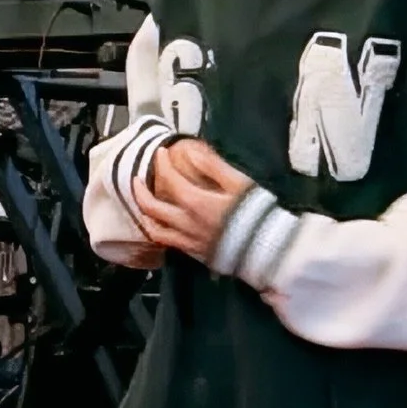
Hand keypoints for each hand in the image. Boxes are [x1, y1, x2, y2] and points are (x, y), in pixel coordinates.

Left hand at [138, 138, 252, 262]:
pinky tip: (162, 225)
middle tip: (138, 179)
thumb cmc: (257, 214)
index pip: (170, 180)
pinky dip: (159, 232)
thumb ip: (214, 166)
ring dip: (145, 215)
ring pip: (154, 230)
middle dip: (140, 190)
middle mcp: (186, 224)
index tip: (161, 154)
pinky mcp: (194, 254)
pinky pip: (167, 244)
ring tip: (144, 204)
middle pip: (151, 207)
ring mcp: (188, 241)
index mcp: (197, 203)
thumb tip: (193, 153)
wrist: (268, 249)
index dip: (162, 164)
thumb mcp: (239, 183)